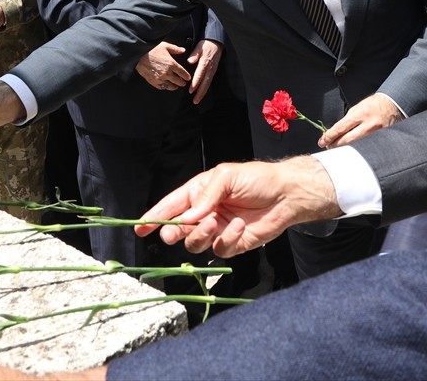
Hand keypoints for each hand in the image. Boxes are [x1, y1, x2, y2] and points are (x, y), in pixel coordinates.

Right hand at [133, 156, 342, 257]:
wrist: (286, 195)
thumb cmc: (257, 179)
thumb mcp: (227, 177)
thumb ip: (206, 195)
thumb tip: (189, 216)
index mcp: (198, 193)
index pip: (171, 206)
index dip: (154, 217)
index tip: (140, 227)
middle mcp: (204, 214)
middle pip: (178, 229)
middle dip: (172, 232)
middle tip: (173, 233)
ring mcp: (217, 230)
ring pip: (195, 243)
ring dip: (200, 235)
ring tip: (214, 222)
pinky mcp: (233, 244)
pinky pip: (220, 249)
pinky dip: (226, 239)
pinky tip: (238, 226)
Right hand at [134, 42, 190, 91]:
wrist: (139, 54)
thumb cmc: (151, 49)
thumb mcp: (165, 46)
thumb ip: (175, 49)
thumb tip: (183, 50)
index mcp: (171, 64)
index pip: (183, 73)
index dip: (186, 76)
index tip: (188, 77)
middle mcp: (167, 73)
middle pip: (178, 81)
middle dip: (182, 82)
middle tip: (183, 83)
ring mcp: (160, 78)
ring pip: (171, 86)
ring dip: (174, 86)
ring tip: (175, 86)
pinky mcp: (153, 81)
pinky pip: (162, 87)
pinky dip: (165, 87)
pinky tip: (166, 85)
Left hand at [186, 39, 221, 104]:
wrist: (216, 43)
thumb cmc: (206, 45)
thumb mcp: (199, 47)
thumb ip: (194, 54)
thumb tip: (189, 61)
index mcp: (205, 62)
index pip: (200, 75)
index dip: (195, 83)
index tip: (191, 90)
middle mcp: (209, 69)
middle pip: (205, 83)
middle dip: (200, 93)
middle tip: (194, 100)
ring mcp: (212, 71)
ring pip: (207, 84)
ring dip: (202, 93)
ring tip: (197, 100)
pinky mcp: (213, 72)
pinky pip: (209, 82)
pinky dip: (205, 89)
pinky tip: (201, 94)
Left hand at [318, 93, 402, 148]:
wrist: (393, 105)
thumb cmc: (373, 104)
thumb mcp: (357, 108)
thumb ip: (347, 121)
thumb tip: (335, 133)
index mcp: (360, 114)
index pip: (340, 128)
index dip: (329, 136)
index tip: (322, 141)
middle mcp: (368, 125)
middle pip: (347, 140)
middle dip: (335, 144)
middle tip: (328, 146)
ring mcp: (376, 133)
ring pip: (356, 145)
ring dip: (345, 148)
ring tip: (338, 148)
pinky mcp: (381, 139)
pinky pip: (366, 146)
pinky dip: (357, 148)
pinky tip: (352, 149)